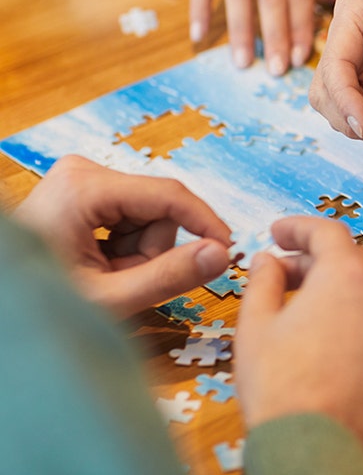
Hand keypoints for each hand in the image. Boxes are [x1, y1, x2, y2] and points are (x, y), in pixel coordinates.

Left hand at [13, 156, 231, 316]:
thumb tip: (221, 254)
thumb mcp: (109, 297)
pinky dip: (125, 246)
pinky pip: (131, 216)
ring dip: (138, 251)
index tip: (229, 253)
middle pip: (159, 208)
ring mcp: (82, 179)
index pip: (171, 196)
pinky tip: (99, 263)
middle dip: (152, 250)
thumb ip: (168, 276)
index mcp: (85, 188)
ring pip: (148, 215)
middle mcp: (83, 172)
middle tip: (121, 281)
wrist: (3, 302)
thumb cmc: (42, 301)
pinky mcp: (84, 189)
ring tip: (105, 275)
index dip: (207, 224)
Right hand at [235, 216, 362, 457]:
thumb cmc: (279, 386)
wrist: (314, 451)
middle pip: (355, 264)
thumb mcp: (255, 325)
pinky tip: (339, 356)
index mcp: (346, 279)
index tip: (279, 233)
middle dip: (320, 263)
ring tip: (312, 318)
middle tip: (286, 275)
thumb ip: (263, 282)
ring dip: (346, 300)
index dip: (299, 228)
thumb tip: (268, 261)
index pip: (328, 233)